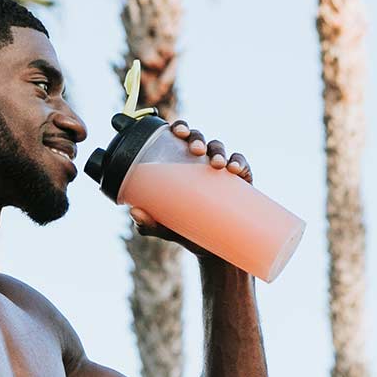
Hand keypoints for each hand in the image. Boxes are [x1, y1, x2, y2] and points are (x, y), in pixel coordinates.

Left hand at [129, 120, 254, 255]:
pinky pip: (241, 165)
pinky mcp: (240, 181)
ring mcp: (220, 169)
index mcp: (180, 164)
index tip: (176, 131)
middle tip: (195, 150)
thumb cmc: (185, 230)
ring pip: (219, 148)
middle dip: (197, 138)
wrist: (213, 248)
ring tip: (216, 164)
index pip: (179, 137)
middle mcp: (200, 161)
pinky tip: (233, 169)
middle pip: (199, 138)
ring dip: (218, 150)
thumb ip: (148, 222)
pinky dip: (238, 162)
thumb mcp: (165, 227)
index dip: (179, 127)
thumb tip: (135, 212)